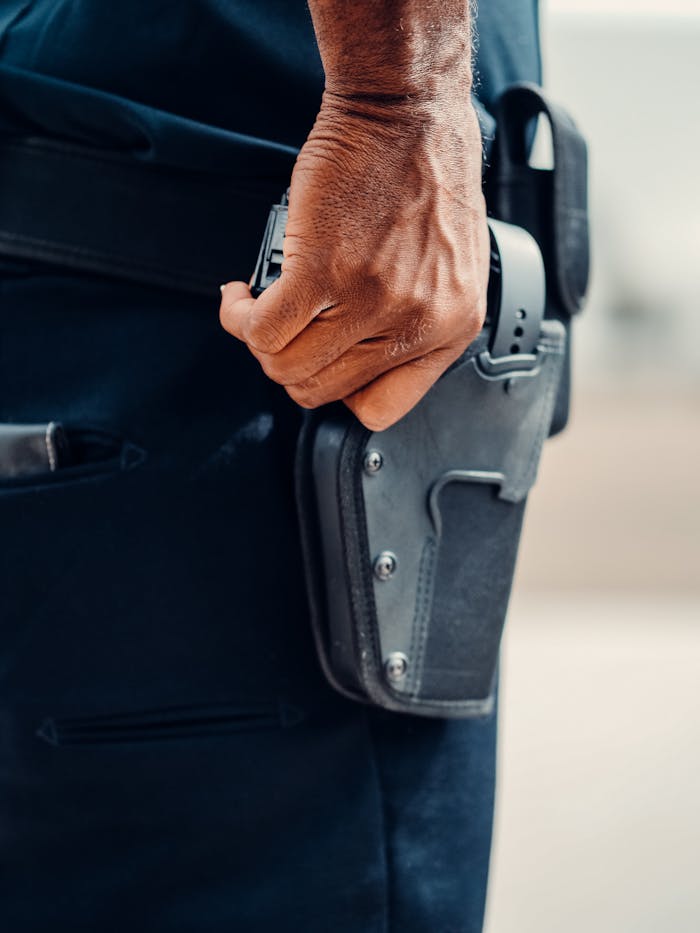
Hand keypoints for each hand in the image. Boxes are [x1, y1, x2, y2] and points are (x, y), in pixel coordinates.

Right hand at [219, 93, 488, 430]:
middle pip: (321, 391)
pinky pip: (263, 331)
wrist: (409, 112)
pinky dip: (240, 318)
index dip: (338, 392)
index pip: (381, 408)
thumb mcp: (449, 267)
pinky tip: (242, 296)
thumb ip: (415, 318)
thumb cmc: (425, 176)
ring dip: (258, 343)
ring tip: (257, 310)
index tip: (321, 363)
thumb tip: (353, 352)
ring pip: (286, 366)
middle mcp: (415, 323)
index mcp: (450, 329)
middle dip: (287, 365)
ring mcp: (370, 301)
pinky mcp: (324, 271)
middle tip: (280, 330)